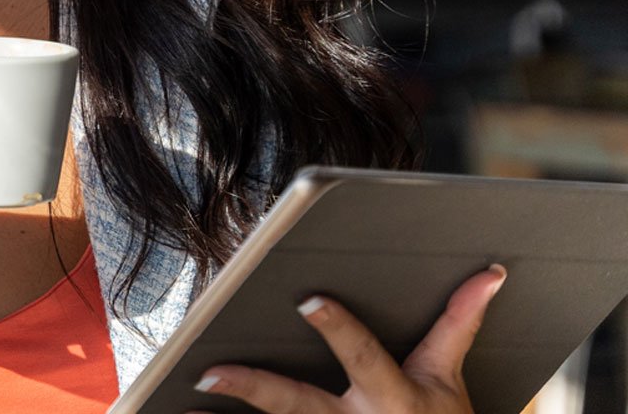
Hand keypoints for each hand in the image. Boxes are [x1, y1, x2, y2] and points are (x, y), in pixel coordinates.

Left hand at [191, 264, 508, 413]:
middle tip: (210, 371)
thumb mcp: (452, 379)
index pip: (362, 357)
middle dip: (256, 388)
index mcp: (394, 396)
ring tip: (182, 406)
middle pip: (298, 404)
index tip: (308, 299)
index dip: (338, 329)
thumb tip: (489, 273)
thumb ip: (459, 324)